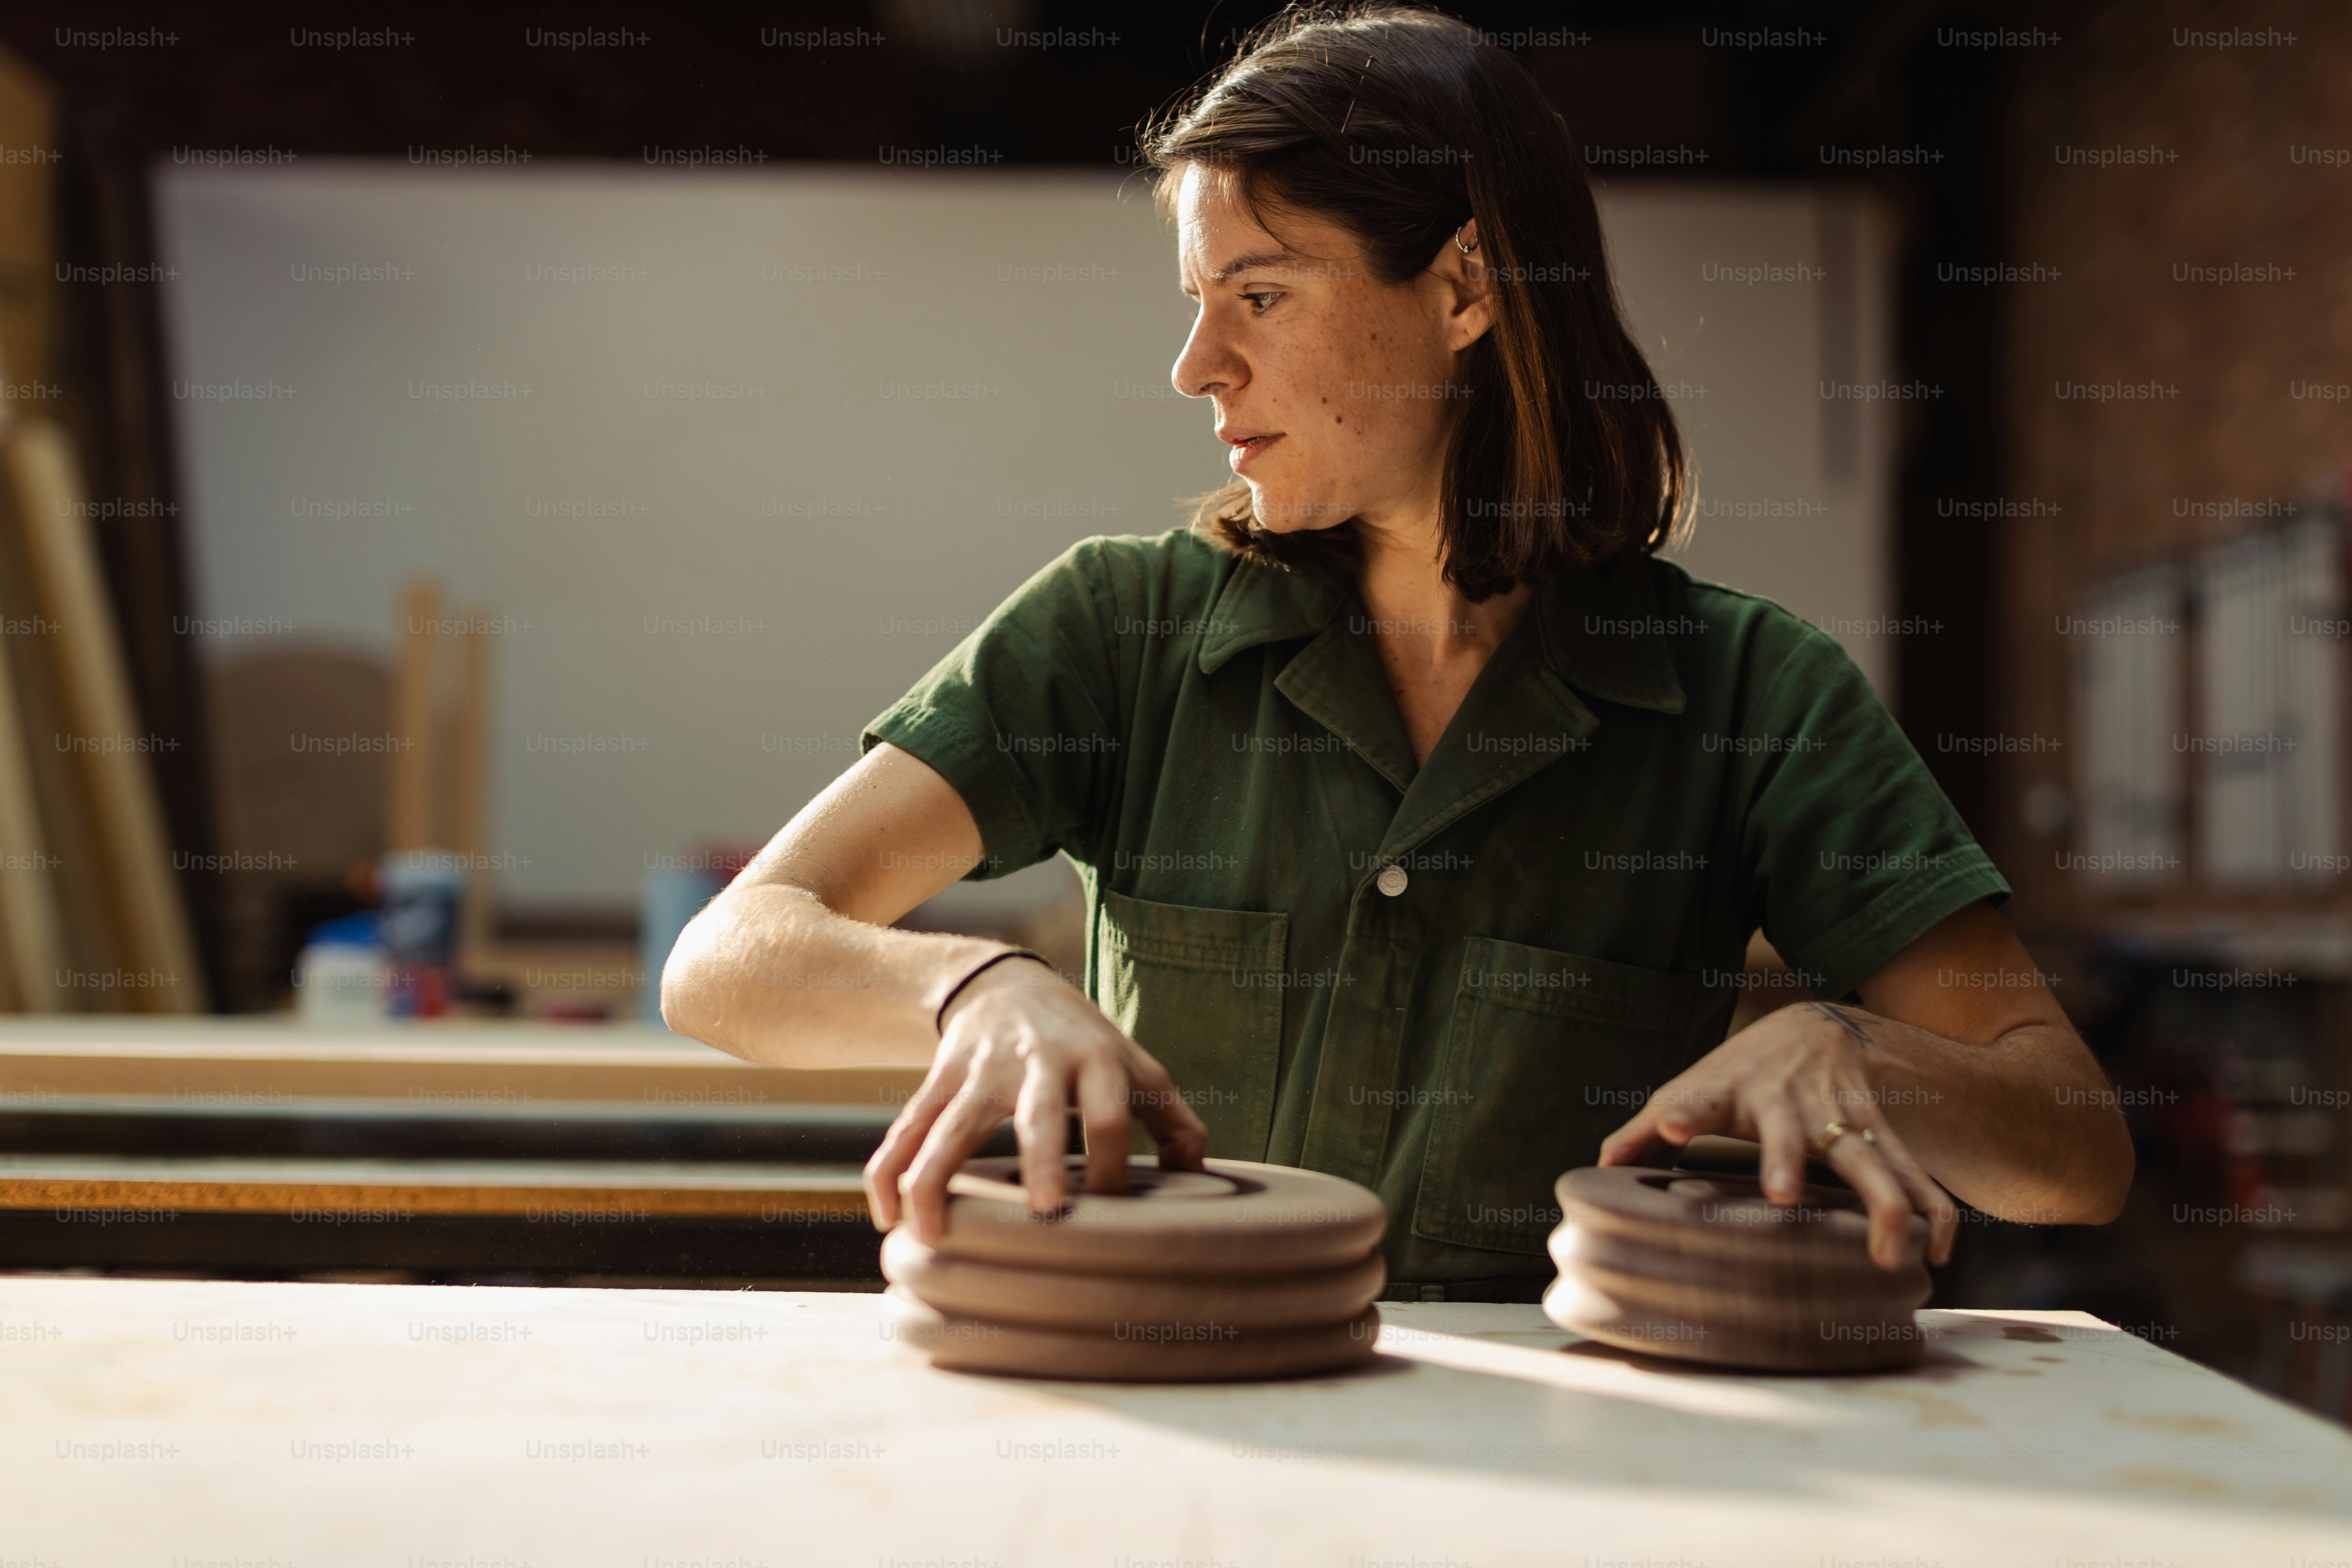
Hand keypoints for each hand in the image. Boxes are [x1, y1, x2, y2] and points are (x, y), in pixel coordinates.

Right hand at [862, 955, 1209, 1243]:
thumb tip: (1199, 1177)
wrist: (1007, 982)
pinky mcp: (938, 1078)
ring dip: (935, 1179)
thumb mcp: (1136, 1066)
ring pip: (950, 1125)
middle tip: (1041, 1210)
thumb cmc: (1085, 1041)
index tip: (1110, 1218)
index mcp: (1096, 1061)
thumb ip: (1175, 1121)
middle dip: (1041, 1159)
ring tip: (930, 1236)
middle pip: (1038, 1113)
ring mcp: (981, 1071)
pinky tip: (888, 1218)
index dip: (1115, 1168)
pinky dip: (890, 1171)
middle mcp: (1037, 1063)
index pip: (1112, 1119)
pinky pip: (908, 1127)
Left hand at [1597, 1000, 1957, 1269]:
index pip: (1698, 1100)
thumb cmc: (1739, 1072)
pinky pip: (1914, 1172)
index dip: (1682, 1112)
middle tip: (1780, 1195)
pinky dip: (1932, 1211)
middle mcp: (1789, 1105)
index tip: (1668, 1125)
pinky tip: (1934, 1255)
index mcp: (1732, 1093)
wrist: (1817, 1027)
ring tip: (1889, 1255)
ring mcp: (1841, 1118)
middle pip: (1789, 1133)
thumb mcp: (1690, 1088)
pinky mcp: (1882, 1133)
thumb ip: (1642, 1129)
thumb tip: (1598, 1167)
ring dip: (1885, 1204)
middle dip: (1784, 1160)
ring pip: (1870, 1158)